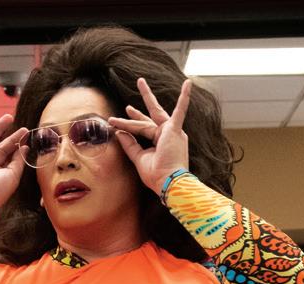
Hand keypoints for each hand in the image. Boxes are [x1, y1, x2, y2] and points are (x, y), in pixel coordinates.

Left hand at [108, 77, 191, 195]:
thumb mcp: (139, 158)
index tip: (116, 121)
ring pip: (151, 116)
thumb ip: (129, 145)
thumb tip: (118, 132)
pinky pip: (180, 111)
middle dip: (139, 106)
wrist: (168, 182)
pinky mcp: (175, 131)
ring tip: (141, 81)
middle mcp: (167, 134)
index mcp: (160, 141)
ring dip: (146, 98)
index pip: (142, 128)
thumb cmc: (157, 175)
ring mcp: (171, 131)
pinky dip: (184, 98)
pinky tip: (188, 84)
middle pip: (148, 117)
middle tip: (138, 84)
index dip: (128, 124)